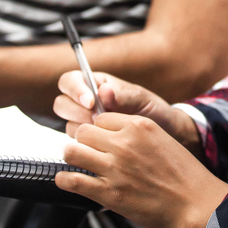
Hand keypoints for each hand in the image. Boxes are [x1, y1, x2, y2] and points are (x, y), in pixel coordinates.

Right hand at [54, 69, 200, 152]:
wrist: (166, 135)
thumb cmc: (154, 111)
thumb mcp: (141, 100)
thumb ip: (122, 96)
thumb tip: (103, 91)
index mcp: (96, 84)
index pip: (70, 80)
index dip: (75, 90)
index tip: (90, 102)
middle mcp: (86, 102)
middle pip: (62, 103)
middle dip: (76, 112)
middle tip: (96, 120)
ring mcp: (85, 123)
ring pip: (68, 125)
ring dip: (83, 130)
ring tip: (106, 134)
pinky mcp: (89, 143)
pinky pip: (78, 144)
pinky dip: (87, 146)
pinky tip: (103, 147)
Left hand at [54, 113, 227, 227]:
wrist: (196, 204)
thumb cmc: (185, 176)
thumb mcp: (163, 141)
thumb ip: (137, 135)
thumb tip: (114, 136)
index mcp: (139, 126)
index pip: (101, 118)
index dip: (98, 130)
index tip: (99, 140)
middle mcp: (124, 142)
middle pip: (83, 131)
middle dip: (83, 142)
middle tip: (87, 153)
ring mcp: (114, 167)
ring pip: (72, 151)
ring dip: (72, 157)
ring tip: (77, 164)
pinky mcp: (108, 192)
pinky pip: (72, 180)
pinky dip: (65, 180)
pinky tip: (67, 181)